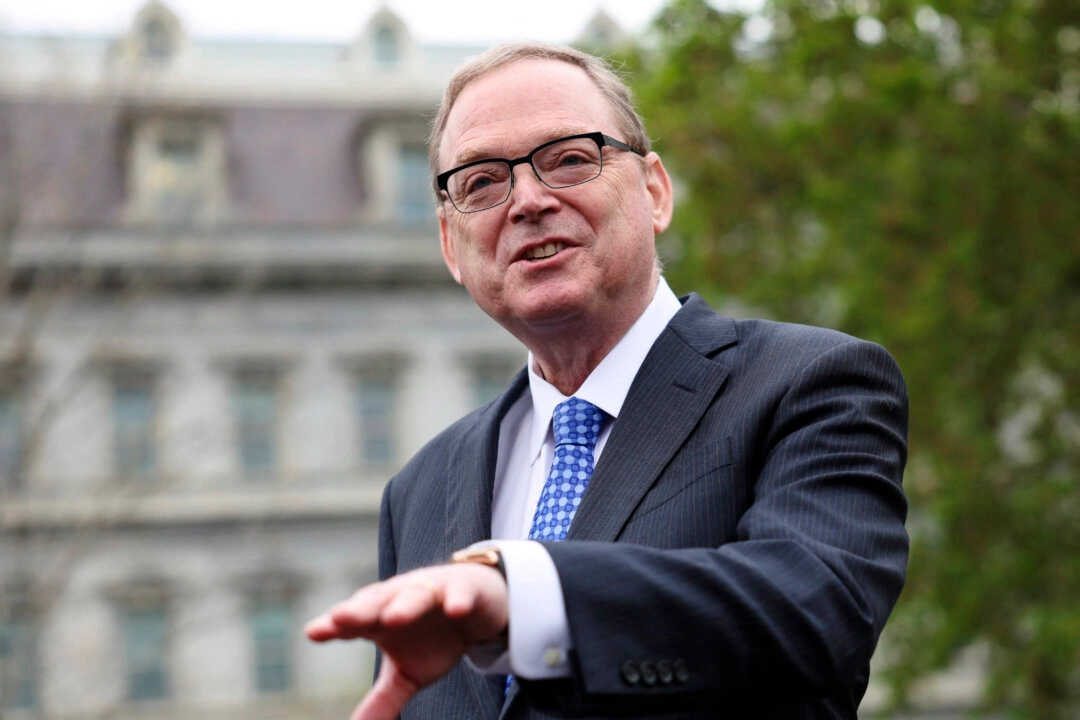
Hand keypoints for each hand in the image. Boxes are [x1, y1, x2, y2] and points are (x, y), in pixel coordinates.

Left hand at [305, 563, 508, 719]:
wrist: (477, 604)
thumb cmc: (433, 637)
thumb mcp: (407, 674)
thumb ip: (382, 700)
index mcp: (381, 619)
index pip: (353, 622)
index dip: (333, 626)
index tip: (313, 633)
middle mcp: (401, 599)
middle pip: (377, 601)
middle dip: (360, 609)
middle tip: (340, 618)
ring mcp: (433, 591)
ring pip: (416, 595)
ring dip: (404, 605)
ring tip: (393, 618)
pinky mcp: (465, 589)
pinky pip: (460, 593)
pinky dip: (458, 600)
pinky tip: (454, 610)